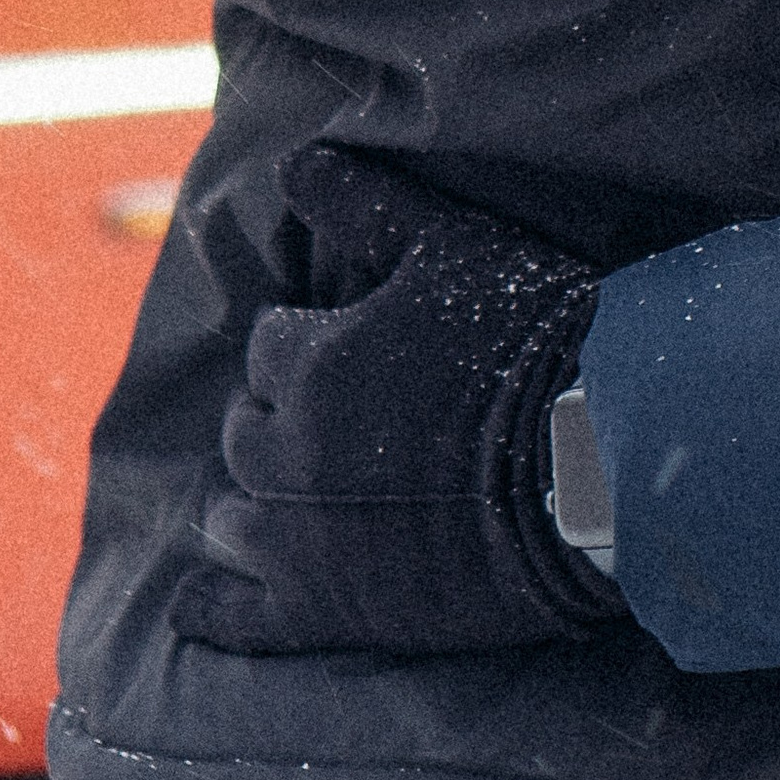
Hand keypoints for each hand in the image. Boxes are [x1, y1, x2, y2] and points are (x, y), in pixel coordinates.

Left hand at [167, 144, 624, 658]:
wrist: (590, 461)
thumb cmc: (524, 339)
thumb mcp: (448, 245)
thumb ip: (363, 202)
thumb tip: (295, 162)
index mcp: (307, 364)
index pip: (269, 348)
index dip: (305, 343)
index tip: (344, 345)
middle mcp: (287, 453)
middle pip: (247, 432)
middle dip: (275, 417)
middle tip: (325, 417)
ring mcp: (302, 539)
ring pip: (234, 517)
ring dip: (251, 498)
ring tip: (281, 494)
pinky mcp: (330, 609)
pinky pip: (242, 618)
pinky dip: (211, 609)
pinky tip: (190, 607)